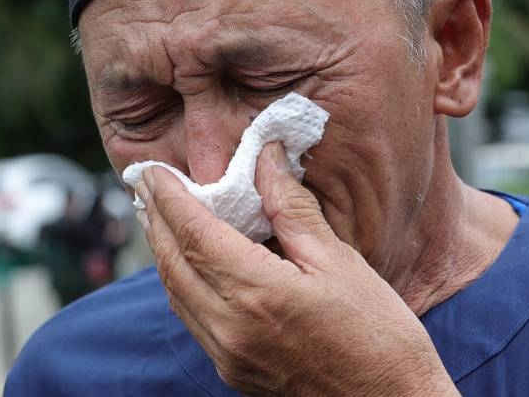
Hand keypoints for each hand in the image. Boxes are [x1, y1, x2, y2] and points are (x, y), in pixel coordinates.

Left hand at [135, 142, 459, 395]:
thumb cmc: (381, 336)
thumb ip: (293, 207)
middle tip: (147, 184)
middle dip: (157, 219)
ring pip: (176, 294)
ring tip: (163, 216)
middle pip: (173, 263)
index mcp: (256, 293)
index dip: (169, 197)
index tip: (153, 169)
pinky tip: (194, 263)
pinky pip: (193, 319)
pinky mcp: (234, 372)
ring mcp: (228, 356)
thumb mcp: (340, 260)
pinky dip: (183, 283)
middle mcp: (230, 328)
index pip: (194, 233)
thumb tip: (266, 156)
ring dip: (165, 251)